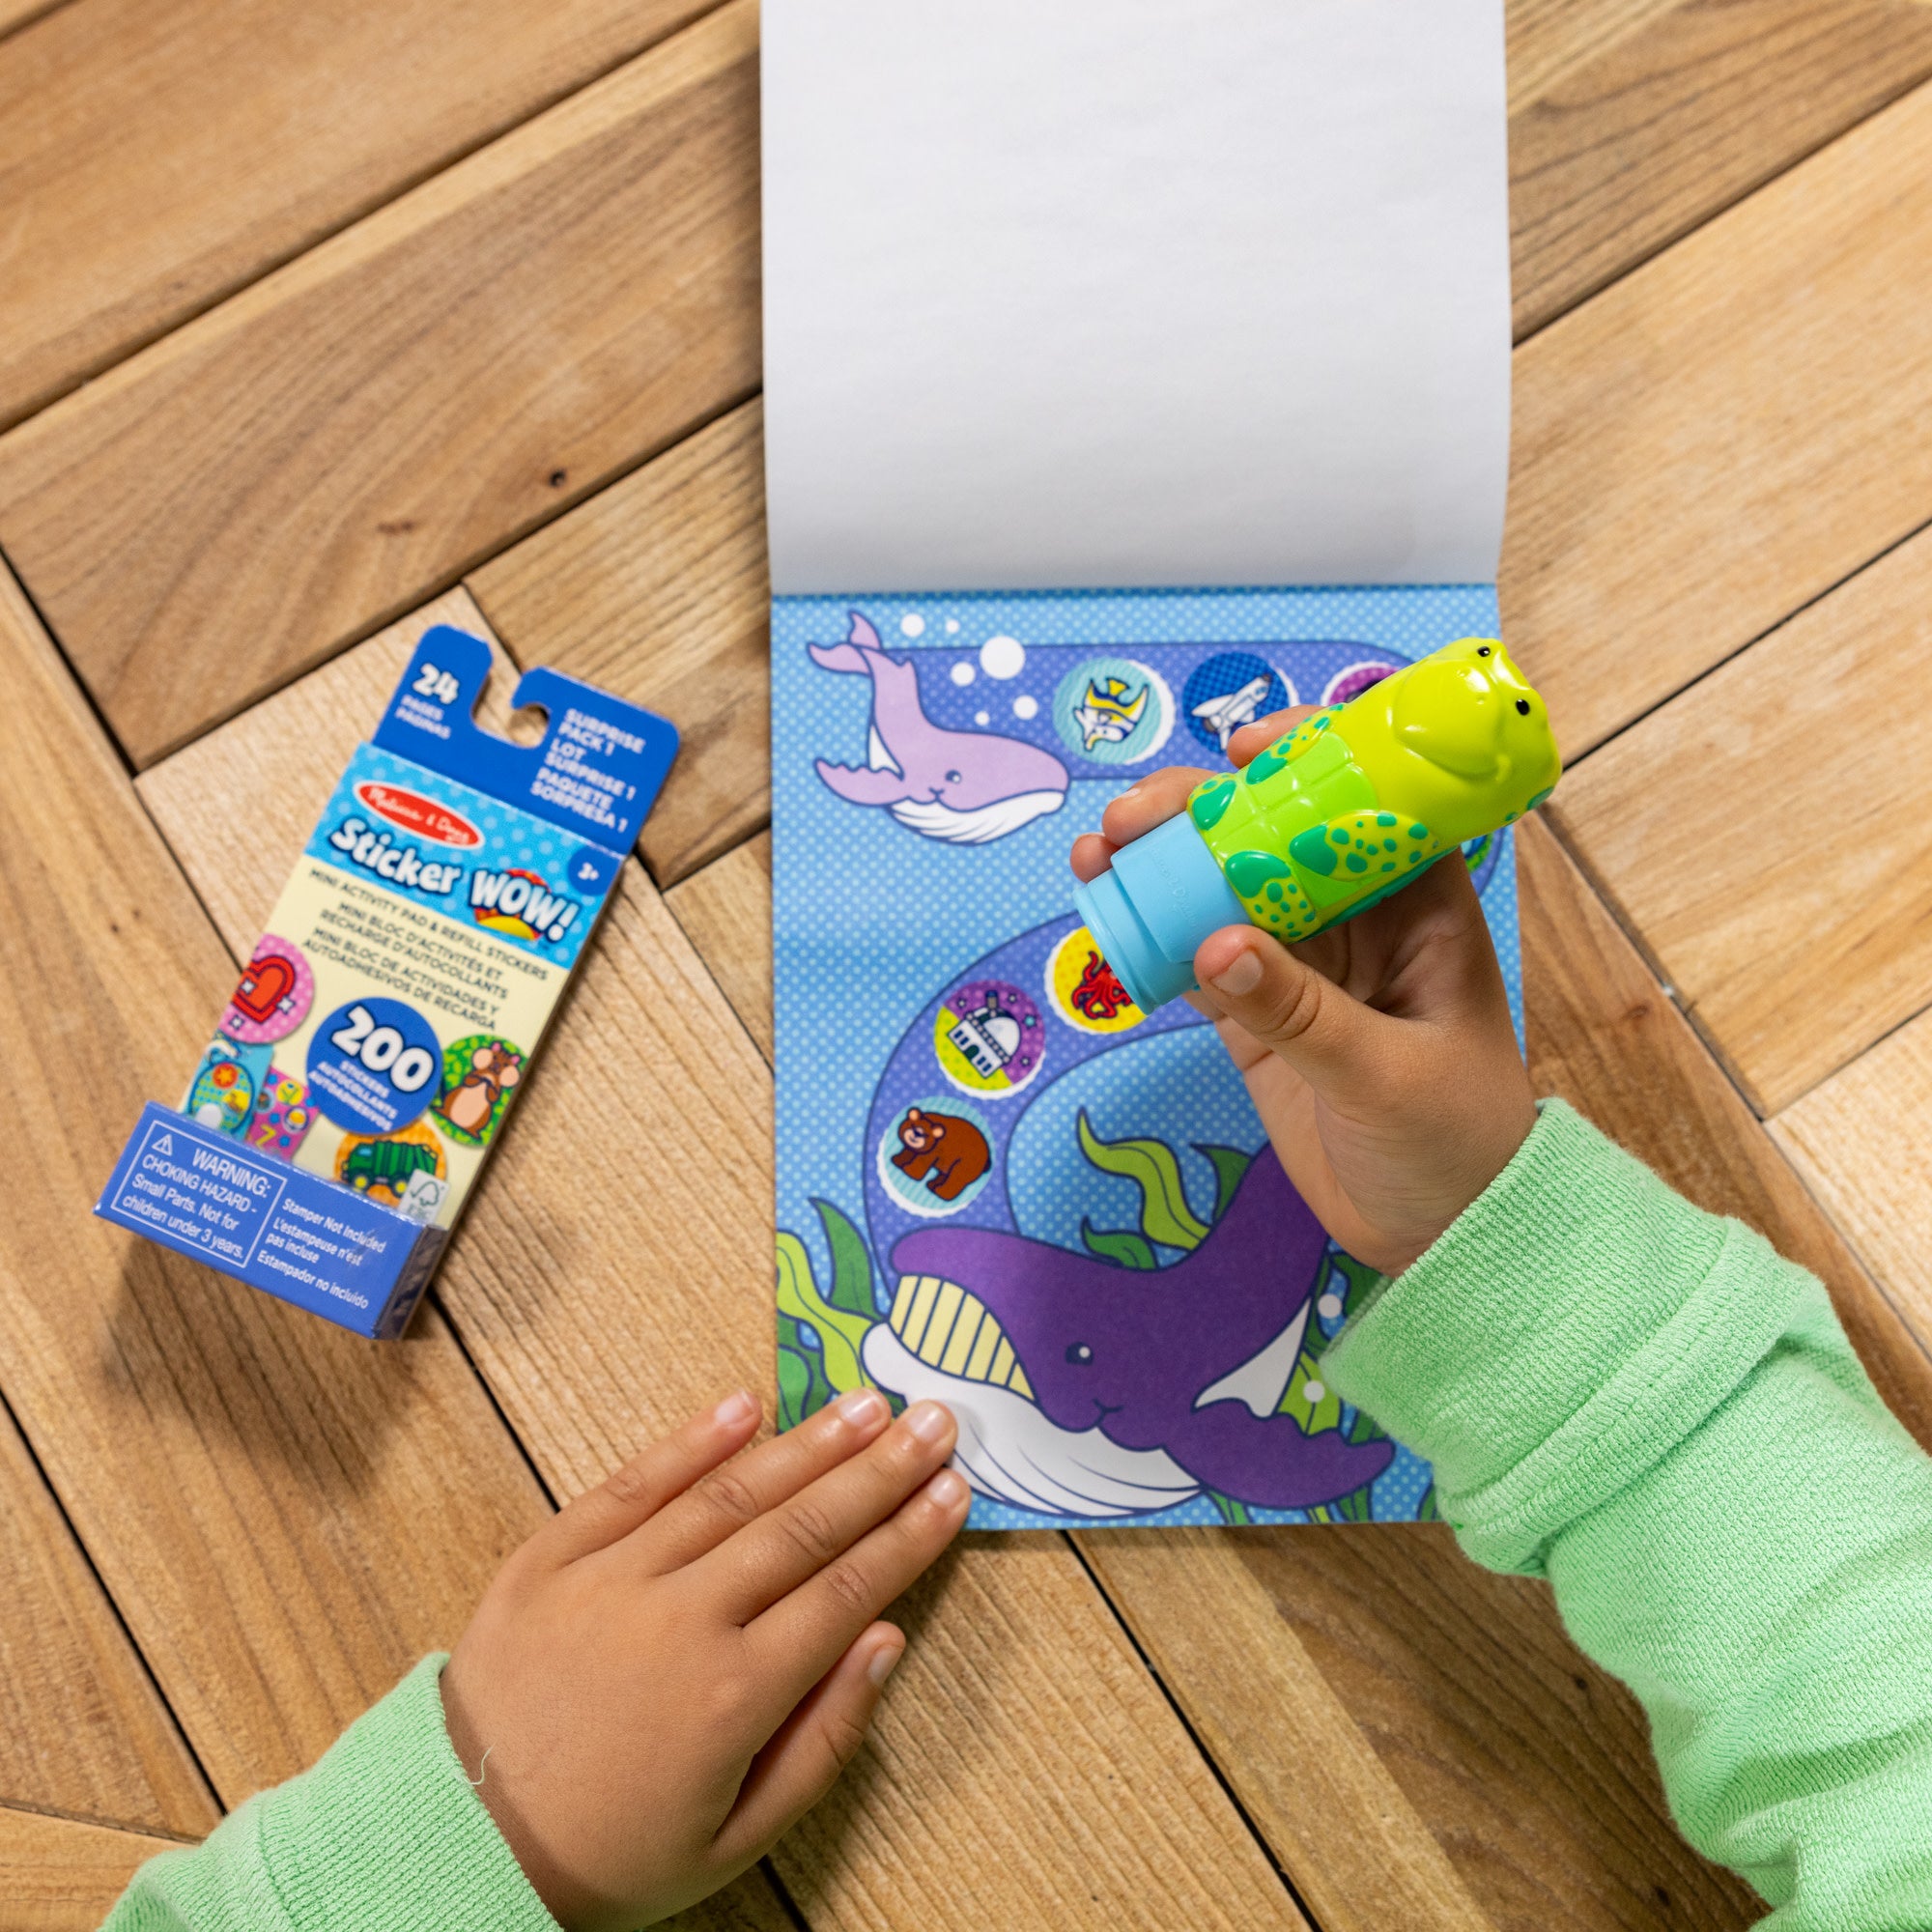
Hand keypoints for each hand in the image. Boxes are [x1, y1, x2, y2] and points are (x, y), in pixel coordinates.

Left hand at [441, 1389, 968, 1929]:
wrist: (459, 1841)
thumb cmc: (608, 1852)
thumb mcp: (735, 1839)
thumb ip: (823, 1740)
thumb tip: (886, 1641)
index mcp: (732, 1694)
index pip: (845, 1592)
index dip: (906, 1537)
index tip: (952, 1491)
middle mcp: (680, 1621)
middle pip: (801, 1528)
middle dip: (878, 1471)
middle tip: (933, 1421)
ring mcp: (612, 1579)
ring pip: (728, 1494)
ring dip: (805, 1443)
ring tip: (864, 1404)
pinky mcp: (552, 1556)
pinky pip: (631, 1484)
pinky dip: (690, 1442)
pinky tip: (744, 1405)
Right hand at [1071, 707, 1535, 1274]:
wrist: (1448, 1239)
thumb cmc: (1456, 1143)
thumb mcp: (1386, 1075)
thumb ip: (1301, 1012)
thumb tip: (1215, 945)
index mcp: (1418, 905)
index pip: (1365, 800)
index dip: (1306, 757)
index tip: (1240, 752)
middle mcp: (1355, 917)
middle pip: (1270, 833)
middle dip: (1198, 812)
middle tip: (1130, 821)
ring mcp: (1299, 963)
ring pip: (1220, 888)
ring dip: (1158, 865)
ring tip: (1097, 856)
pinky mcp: (1255, 1015)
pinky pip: (1192, 956)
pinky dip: (1148, 936)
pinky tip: (1104, 916)